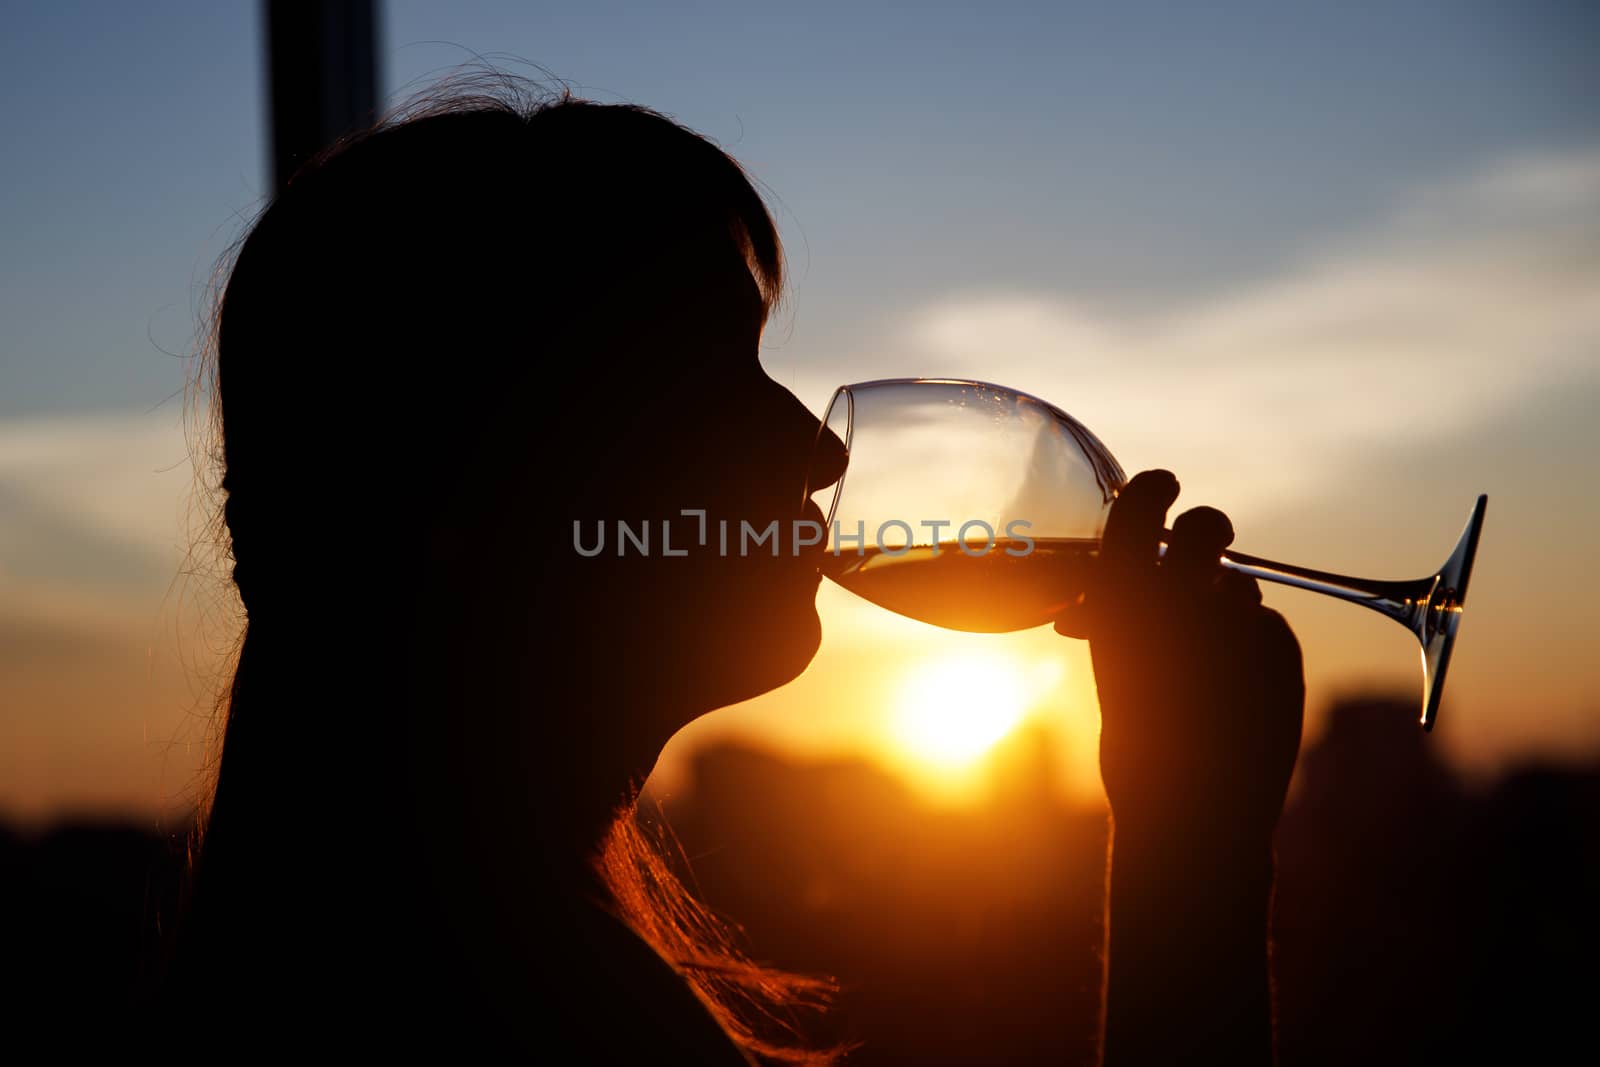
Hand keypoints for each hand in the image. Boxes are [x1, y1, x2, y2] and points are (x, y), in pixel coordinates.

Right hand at [1056, 470, 1304, 849]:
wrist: (1192, 809)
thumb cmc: (1137, 741)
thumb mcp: (1112, 668)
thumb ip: (1123, 616)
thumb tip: (1133, 586)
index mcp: (1120, 596)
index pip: (1140, 507)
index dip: (1153, 489)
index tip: (1164, 485)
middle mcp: (1180, 594)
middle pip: (1206, 527)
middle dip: (1208, 530)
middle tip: (1209, 546)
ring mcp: (1236, 617)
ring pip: (1239, 587)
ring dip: (1227, 608)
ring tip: (1207, 668)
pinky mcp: (1282, 645)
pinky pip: (1268, 628)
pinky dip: (1255, 651)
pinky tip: (1237, 695)